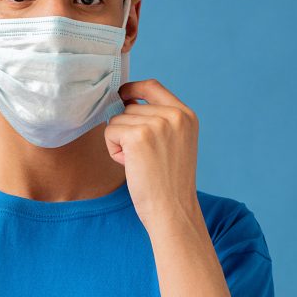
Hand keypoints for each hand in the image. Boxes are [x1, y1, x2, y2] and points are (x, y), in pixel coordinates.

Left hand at [104, 78, 199, 226]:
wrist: (173, 210)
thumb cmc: (169, 184)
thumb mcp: (175, 144)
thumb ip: (158, 121)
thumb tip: (124, 101)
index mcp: (186, 115)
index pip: (153, 86)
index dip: (133, 88)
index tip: (122, 95)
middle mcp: (174, 115)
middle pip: (130, 107)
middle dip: (127, 130)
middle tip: (143, 157)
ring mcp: (157, 124)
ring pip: (118, 119)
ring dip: (120, 142)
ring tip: (139, 163)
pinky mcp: (138, 136)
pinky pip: (110, 131)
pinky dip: (113, 150)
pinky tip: (130, 165)